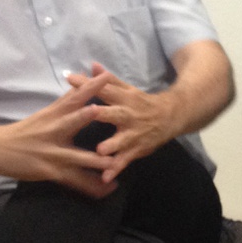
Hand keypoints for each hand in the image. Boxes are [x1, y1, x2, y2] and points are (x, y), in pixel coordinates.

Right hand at [0, 72, 117, 197]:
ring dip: (95, 160)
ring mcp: (54, 153)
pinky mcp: (52, 172)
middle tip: (99, 110)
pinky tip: (110, 189)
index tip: (107, 75)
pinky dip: (93, 187)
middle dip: (84, 116)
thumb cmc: (27, 130)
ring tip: (113, 163)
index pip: (74, 96)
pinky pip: (75, 181)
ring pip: (77, 157)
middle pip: (71, 121)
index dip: (90, 85)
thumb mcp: (47, 112)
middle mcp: (55, 130)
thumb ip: (68, 99)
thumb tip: (82, 78)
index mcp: (55, 114)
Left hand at [64, 60, 174, 181]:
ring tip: (100, 151)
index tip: (70, 78)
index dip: (88, 84)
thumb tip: (92, 65)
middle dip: (103, 113)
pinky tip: (105, 177)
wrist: (172, 116)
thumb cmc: (142, 103)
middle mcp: (129, 114)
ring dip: (112, 145)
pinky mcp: (137, 149)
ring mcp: (134, 133)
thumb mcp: (128, 89)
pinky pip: (126, 160)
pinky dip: (116, 168)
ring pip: (122, 140)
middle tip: (89, 112)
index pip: (104, 89)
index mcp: (124, 98)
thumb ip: (109, 80)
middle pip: (115, 113)